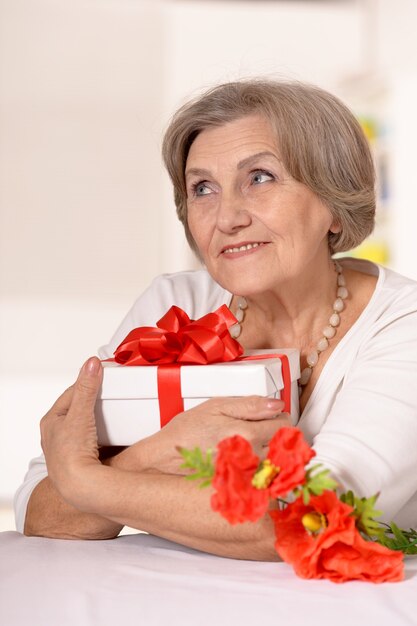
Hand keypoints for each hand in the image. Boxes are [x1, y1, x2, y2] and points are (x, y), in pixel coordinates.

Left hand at [40, 357, 102, 498]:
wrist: (77, 488)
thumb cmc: (70, 455)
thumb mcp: (80, 414)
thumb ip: (87, 388)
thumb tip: (91, 364)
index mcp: (52, 420)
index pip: (73, 391)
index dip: (90, 381)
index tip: (105, 373)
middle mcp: (57, 433)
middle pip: (80, 407)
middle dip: (96, 399)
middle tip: (113, 392)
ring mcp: (70, 446)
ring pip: (87, 423)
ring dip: (101, 417)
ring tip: (116, 410)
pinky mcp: (82, 457)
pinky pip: (95, 437)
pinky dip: (105, 432)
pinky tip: (114, 432)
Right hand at [134, 395, 289, 474]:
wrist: (165, 458)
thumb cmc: (186, 431)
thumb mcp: (216, 406)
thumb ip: (250, 404)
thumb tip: (276, 404)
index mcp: (246, 433)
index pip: (284, 424)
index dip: (279, 416)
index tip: (270, 416)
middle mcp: (249, 457)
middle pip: (285, 445)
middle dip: (278, 435)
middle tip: (263, 430)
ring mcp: (246, 475)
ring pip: (277, 462)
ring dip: (272, 453)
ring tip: (254, 446)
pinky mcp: (240, 488)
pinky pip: (264, 479)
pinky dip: (262, 471)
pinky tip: (249, 464)